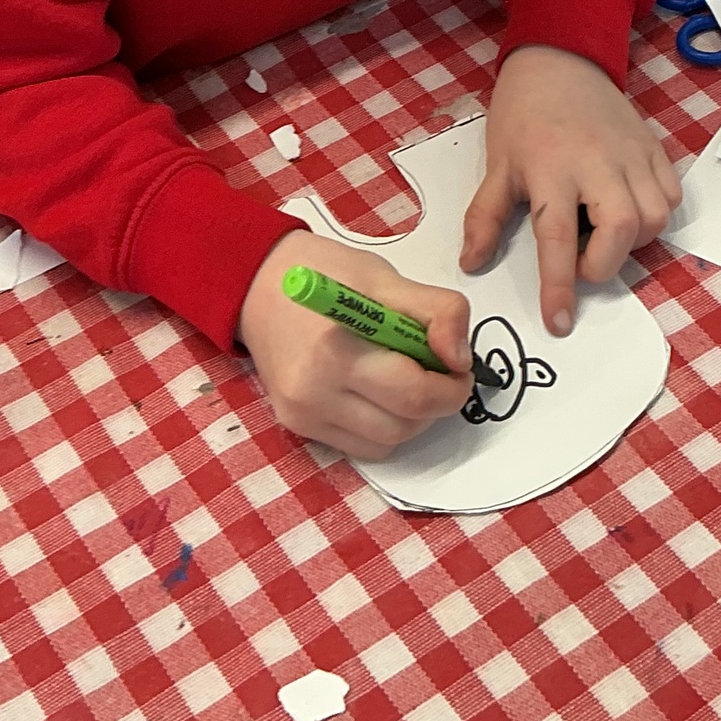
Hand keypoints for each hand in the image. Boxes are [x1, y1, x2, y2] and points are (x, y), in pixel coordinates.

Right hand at [238, 232, 473, 460]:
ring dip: (412, 419)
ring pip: (386, 443)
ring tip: (407, 378)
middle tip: (439, 371)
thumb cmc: (328, 273)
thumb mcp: (387, 279)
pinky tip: (377, 392)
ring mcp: (302, 415)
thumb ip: (437, 311)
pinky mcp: (296, 426)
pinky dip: (383, 427)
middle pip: (404, 425)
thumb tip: (462, 360)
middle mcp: (314, 391)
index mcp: (337, 349)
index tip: (459, 366)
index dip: (452, 387)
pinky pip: (360, 447)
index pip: (415, 394)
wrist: (259, 284)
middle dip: (436, 403)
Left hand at [460, 45, 680, 335]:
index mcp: (550, 168)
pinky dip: (655, 214)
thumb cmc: (522, 113)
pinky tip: (628, 208)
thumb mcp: (496, 164)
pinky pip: (670, 195)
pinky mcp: (654, 147)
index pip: (558, 239)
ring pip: (654, 216)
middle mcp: (597, 162)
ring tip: (603, 232)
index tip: (558, 322)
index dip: (559, 287)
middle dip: (604, 264)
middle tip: (582, 262)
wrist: (559, 59)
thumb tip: (472, 264)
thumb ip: (484, 216)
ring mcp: (631, 153)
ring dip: (633, 241)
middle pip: (621, 229)